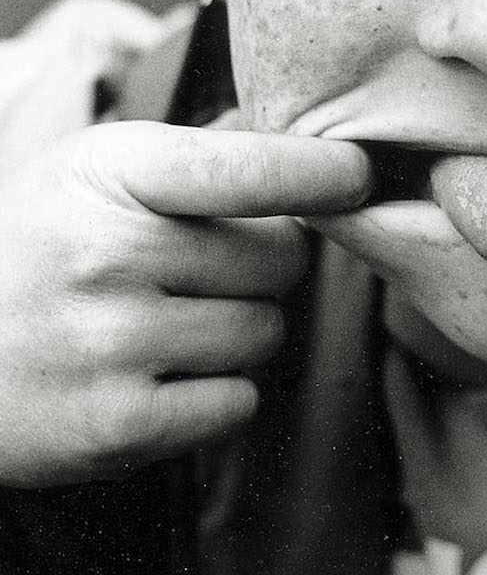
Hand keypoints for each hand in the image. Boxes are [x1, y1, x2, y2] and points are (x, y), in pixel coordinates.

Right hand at [0, 121, 369, 485]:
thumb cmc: (38, 246)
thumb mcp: (93, 171)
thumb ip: (199, 156)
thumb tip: (319, 149)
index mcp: (111, 171)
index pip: (247, 167)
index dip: (320, 174)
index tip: (360, 176)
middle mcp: (108, 250)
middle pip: (281, 258)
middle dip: (266, 265)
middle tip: (203, 272)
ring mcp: (109, 341)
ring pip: (265, 332)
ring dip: (241, 332)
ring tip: (169, 323)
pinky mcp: (116, 425)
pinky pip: (237, 402)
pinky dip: (216, 394)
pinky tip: (158, 376)